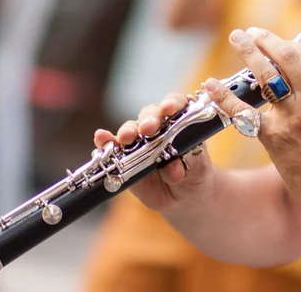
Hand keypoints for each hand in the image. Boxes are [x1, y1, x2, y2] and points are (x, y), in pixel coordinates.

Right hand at [94, 94, 214, 211]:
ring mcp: (139, 142)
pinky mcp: (124, 158)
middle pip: (150, 114)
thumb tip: (173, 169)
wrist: (184, 196)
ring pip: (130, 129)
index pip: (176, 104)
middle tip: (147, 129)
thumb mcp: (199, 169)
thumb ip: (189, 165)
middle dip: (148, 119)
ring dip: (127, 131)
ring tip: (126, 138)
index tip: (169, 109)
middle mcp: (157, 127)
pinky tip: (101, 138)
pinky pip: (112, 148)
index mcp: (180, 122)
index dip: (172, 103)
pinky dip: (105, 142)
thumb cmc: (195, 174)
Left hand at [203, 28, 300, 229]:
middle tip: (249, 32)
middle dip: (265, 39)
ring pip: (266, 76)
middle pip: (286, 56)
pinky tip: (210, 85)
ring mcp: (293, 118)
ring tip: (236, 38)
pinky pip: (244, 112)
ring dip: (248, 53)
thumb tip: (300, 70)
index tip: (271, 42)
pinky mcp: (274, 138)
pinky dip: (224, 97)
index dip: (286, 43)